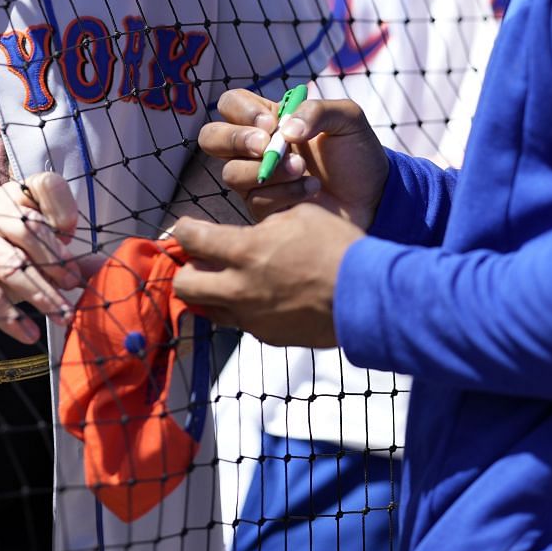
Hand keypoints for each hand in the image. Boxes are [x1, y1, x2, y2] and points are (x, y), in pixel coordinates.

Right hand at [0, 171, 103, 344]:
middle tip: (72, 286)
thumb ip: (64, 259)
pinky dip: (12, 317)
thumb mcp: (30, 253)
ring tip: (61, 315)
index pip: (44, 185)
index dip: (63, 207)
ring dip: (41, 293)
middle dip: (56, 261)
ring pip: (11, 264)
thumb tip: (102, 270)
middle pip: (29, 228)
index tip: (71, 232)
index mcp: (13, 198)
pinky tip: (29, 332)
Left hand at [169, 205, 361, 347]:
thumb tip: (251, 231)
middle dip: (187, 268)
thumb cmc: (337, 248)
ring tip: (227, 279)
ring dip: (209, 292)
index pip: (190, 238)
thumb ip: (264, 224)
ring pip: (206, 309)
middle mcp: (239, 288)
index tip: (188, 228)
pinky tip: (261, 297)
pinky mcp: (267, 335)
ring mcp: (251, 317)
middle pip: (184, 284)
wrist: (367, 296)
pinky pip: (238, 322)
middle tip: (202, 259)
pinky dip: (239, 308)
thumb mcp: (299, 215)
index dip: (184, 230)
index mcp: (244, 251)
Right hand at [196, 89, 388, 225]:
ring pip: (231, 174)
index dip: (241, 112)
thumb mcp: (347, 119)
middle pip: (211, 138)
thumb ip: (317, 111)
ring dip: (269, 170)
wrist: (375, 196)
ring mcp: (256, 181)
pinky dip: (285, 194)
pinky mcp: (265, 209)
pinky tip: (311, 190)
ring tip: (302, 169)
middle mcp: (254, 149)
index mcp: (268, 120)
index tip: (271, 124)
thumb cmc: (357, 153)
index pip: (230, 104)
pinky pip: (256, 201)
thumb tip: (285, 132)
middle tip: (266, 145)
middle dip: (234, 140)